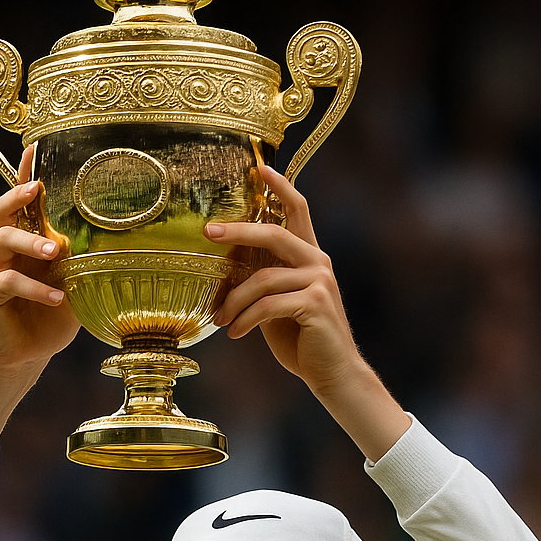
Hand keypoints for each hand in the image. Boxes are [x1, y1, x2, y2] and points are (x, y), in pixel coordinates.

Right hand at [0, 148, 79, 456]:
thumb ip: (88, 264)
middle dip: (19, 194)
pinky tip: (56, 299)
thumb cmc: (52, 319)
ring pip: (3, 240)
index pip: (28, 202)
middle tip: (38, 191)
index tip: (36, 146)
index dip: (28, 173)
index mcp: (32, 241)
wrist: (25, 357)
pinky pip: (9, 281)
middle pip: (4, 209)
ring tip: (55, 251)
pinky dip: (36, 289)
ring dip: (30, 240)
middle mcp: (11, 249)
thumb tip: (128, 244)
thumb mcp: (78, 287)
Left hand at [205, 165, 410, 461]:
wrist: (332, 374)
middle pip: (274, 233)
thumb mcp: (277, 304)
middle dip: (238, 231)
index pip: (298, 209)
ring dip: (234, 301)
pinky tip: (235, 334)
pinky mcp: (315, 305)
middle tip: (208, 232)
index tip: (258, 167)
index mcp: (310, 257)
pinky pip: (268, 305)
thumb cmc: (302, 340)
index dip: (280, 186)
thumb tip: (226, 266)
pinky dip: (246, 320)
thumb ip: (263, 280)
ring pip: (263, 278)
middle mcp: (318, 262)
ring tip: (220, 320)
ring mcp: (319, 282)